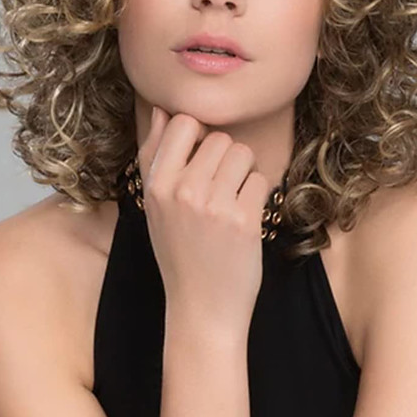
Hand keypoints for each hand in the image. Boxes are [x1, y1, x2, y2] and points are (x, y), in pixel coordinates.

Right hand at [136, 106, 270, 339]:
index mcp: (156, 183)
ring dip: (244, 174)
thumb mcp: (156, 203)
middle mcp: (182, 190)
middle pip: (220, 138)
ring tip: (231, 202)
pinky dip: (257, 197)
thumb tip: (162, 109)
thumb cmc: (179, 251)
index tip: (202, 160)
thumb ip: (156, 154)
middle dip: (226, 159)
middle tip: (219, 191)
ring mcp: (213, 204)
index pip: (184, 122)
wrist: (201, 307)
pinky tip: (244, 219)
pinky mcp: (242, 219)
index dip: (200, 136)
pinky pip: (260, 180)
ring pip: (243, 154)